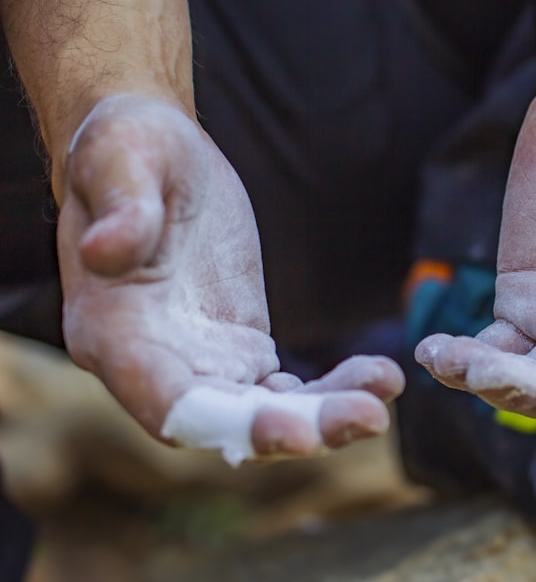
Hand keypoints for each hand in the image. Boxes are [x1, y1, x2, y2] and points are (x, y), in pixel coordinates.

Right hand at [58, 95, 402, 463]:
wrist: (154, 155)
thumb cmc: (126, 149)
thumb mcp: (120, 156)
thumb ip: (120, 204)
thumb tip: (106, 249)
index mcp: (112, 331)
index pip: (166, 400)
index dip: (224, 424)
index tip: (289, 432)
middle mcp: (154, 364)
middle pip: (226, 421)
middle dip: (297, 429)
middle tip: (369, 418)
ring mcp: (200, 363)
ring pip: (263, 414)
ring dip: (325, 417)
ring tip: (383, 397)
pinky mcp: (239, 351)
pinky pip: (286, 391)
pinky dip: (330, 391)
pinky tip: (378, 376)